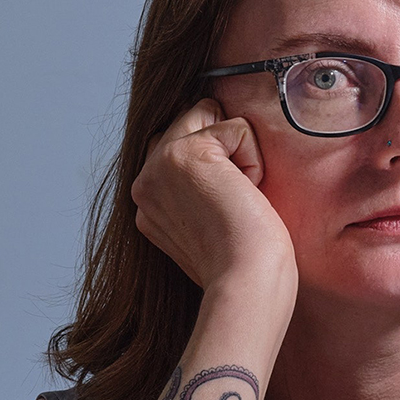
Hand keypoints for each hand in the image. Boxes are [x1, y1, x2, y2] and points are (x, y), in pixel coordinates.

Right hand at [131, 99, 296, 290]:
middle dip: (224, 148)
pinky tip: (246, 196)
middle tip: (234, 202)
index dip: (214, 161)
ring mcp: (160, 165)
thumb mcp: (207, 223)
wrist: (246, 283)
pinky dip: (255, 160)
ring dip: (240, 154)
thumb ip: (198, 189)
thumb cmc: (243, 264)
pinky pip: (237, 127)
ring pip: (209, 115)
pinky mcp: (185, 154)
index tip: (225, 207)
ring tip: (239, 198)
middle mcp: (145, 182)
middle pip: (188, 121)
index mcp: (147, 202)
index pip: (175, 146)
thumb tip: (224, 154)